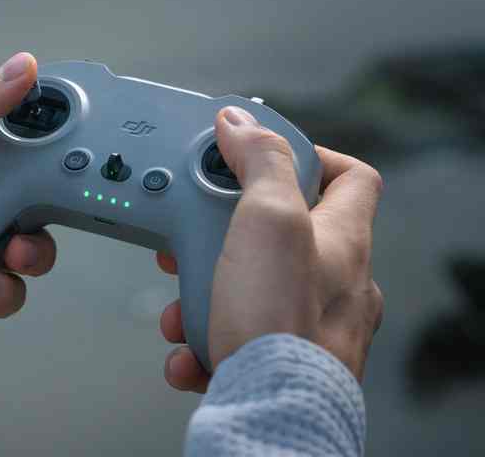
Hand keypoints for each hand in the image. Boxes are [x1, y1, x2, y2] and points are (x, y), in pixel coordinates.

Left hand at [0, 52, 56, 351]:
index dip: (42, 158)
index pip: (15, 157)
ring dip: (30, 257)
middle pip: (31, 209)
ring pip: (28, 255)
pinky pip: (5, 295)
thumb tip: (21, 67)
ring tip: (7, 255)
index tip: (62, 158)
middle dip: (43, 216)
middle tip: (32, 216)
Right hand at [156, 106, 383, 391]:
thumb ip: (259, 163)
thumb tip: (241, 121)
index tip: (262, 157)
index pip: (352, 177)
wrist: (272, 411)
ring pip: (248, 286)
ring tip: (180, 307)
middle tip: (194, 237)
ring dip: (203, 291)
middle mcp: (334, 281)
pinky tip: (187, 349)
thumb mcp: (268, 221)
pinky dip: (204, 335)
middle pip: (281, 233)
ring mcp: (308, 322)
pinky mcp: (279, 357)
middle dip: (225, 233)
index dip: (310, 156)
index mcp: (343, 240)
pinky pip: (236, 333)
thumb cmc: (281, 323)